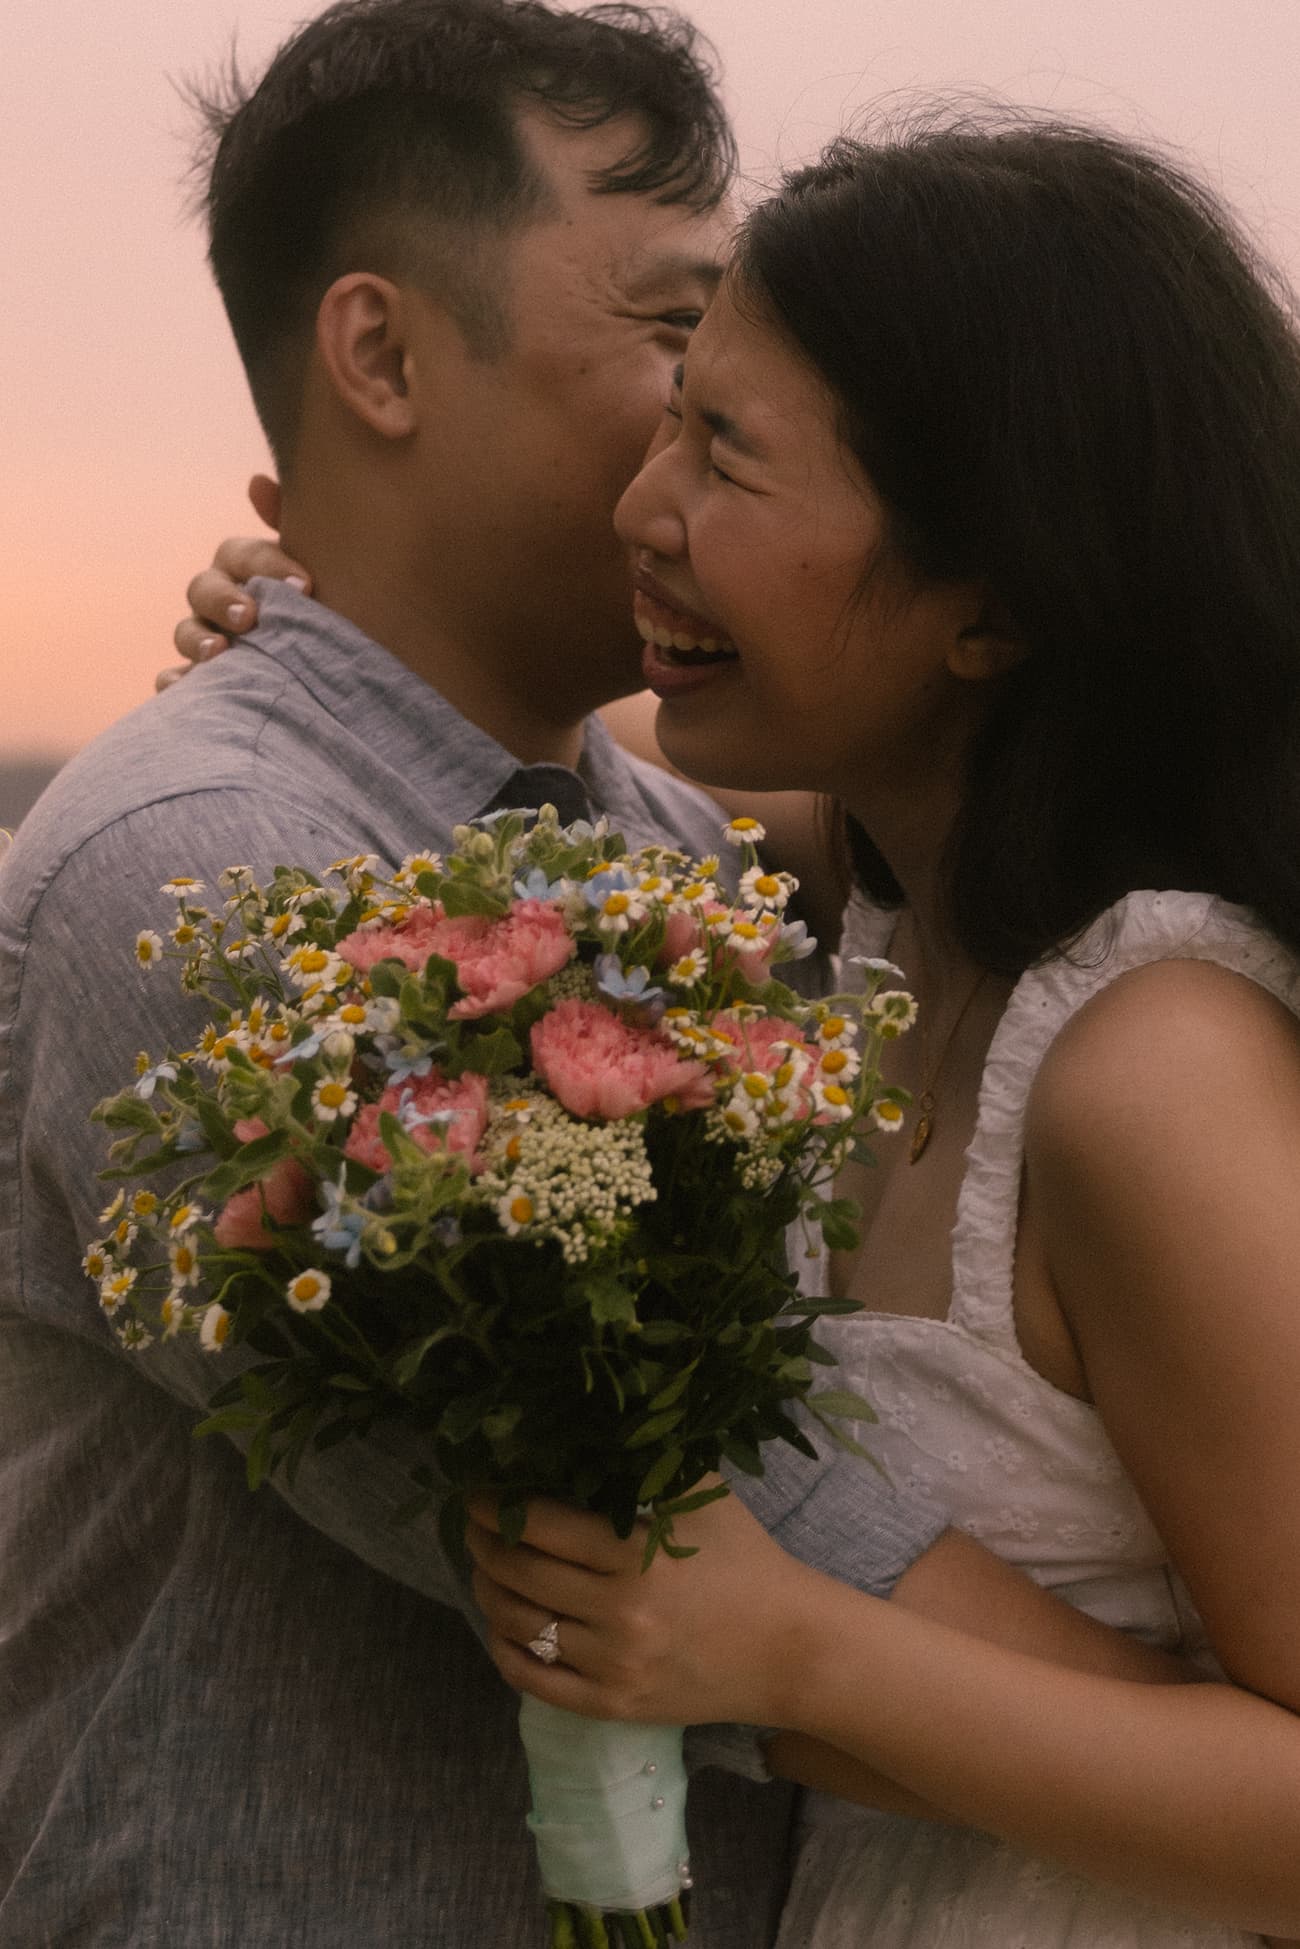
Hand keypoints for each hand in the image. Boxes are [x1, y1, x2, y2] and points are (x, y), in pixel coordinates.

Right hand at [155, 475, 310, 690]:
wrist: (340, 668)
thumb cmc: (328, 607)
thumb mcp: (326, 567)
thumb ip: (294, 525)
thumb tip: (257, 483)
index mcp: (245, 568)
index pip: (240, 554)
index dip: (267, 565)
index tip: (304, 585)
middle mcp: (218, 600)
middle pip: (204, 589)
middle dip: (223, 600)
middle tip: (250, 617)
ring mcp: (205, 639)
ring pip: (186, 632)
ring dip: (197, 640)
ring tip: (219, 653)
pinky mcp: (201, 683)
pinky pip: (174, 682)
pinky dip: (175, 685)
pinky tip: (186, 689)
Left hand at [467, 1482, 819, 1727]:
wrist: (790, 1650)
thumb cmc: (747, 1560)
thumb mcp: (704, 1496)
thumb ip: (647, 1463)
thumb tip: (582, 1430)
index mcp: (637, 1552)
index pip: (538, 1524)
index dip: (495, 1505)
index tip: (476, 1491)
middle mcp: (619, 1612)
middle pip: (518, 1573)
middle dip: (482, 1543)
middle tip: (473, 1525)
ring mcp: (613, 1665)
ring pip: (519, 1625)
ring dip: (488, 1592)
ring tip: (485, 1570)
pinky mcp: (614, 1706)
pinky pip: (535, 1681)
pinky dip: (505, 1649)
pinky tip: (502, 1626)